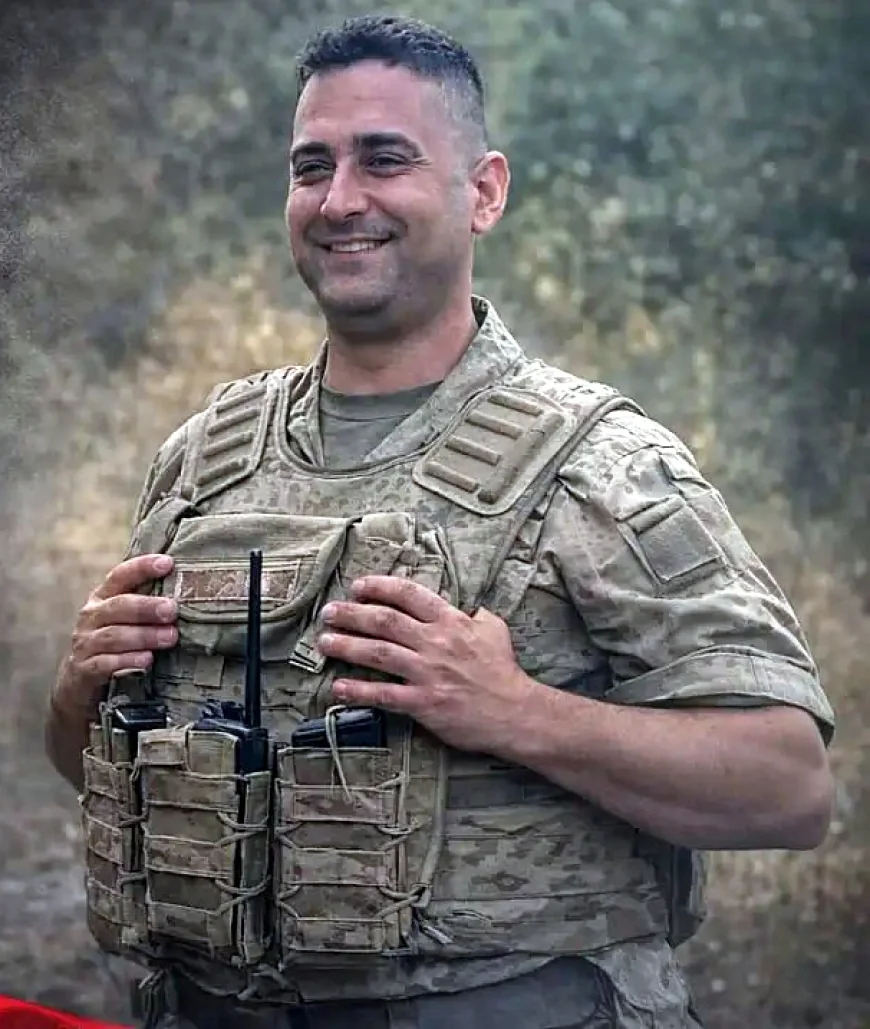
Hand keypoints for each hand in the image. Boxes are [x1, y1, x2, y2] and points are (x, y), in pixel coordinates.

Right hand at [52, 553, 177, 717]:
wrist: (79, 680)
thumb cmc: (114, 640)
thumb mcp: (124, 617)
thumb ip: (147, 603)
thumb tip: (190, 589)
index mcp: (103, 597)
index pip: (120, 576)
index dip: (142, 567)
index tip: (168, 563)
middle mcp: (91, 616)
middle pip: (119, 606)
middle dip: (147, 607)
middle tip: (173, 610)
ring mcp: (86, 643)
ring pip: (114, 635)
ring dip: (144, 635)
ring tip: (170, 637)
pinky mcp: (85, 669)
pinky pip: (106, 663)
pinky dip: (127, 660)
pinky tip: (147, 660)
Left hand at [317, 575, 538, 754]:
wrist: (515, 712)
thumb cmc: (504, 671)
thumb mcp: (495, 629)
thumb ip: (476, 615)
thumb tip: (468, 609)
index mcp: (451, 621)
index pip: (409, 595)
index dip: (380, 587)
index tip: (358, 586)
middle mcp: (435, 643)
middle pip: (385, 621)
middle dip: (352, 614)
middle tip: (329, 612)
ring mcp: (427, 673)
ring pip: (378, 653)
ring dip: (347, 646)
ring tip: (324, 641)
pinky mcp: (423, 703)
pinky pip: (384, 694)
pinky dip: (358, 691)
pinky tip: (338, 687)